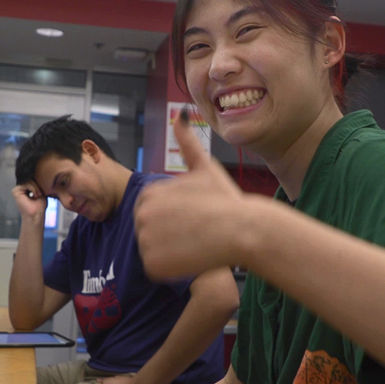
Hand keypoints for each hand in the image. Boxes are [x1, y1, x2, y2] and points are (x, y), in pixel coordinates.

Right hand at [12, 181, 47, 223]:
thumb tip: (39, 175)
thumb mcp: (41, 192)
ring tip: (38, 195)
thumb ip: (38, 185)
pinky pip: (26, 184)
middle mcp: (20, 188)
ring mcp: (17, 189)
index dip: (38, 183)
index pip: (32, 179)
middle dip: (37, 185)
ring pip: (28, 181)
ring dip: (36, 188)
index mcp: (26, 189)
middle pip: (30, 179)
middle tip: (40, 194)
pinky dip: (33, 188)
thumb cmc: (39, 206)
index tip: (42, 192)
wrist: (36, 214)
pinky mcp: (15, 191)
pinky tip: (35, 195)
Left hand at [134, 112, 248, 278]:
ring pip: (153, 251)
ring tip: (196, 243)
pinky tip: (191, 257)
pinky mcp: (154, 265)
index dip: (174, 217)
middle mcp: (141, 215)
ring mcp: (145, 241)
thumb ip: (187, 143)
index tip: (193, 216)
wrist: (243, 230)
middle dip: (170, 234)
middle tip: (196, 231)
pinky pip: (157, 269)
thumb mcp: (205, 167)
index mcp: (148, 193)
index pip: (152, 212)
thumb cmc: (227, 200)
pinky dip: (171, 268)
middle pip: (149, 231)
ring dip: (171, 252)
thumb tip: (179, 114)